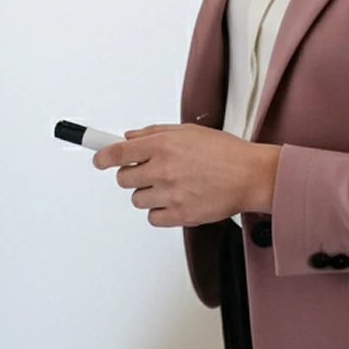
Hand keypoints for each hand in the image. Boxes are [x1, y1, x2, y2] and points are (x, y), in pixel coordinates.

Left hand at [93, 124, 281, 227]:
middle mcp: (164, 169)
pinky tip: (176, 200)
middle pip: (124, 179)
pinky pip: (153, 218)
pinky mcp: (180, 215)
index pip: (118, 152)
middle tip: (148, 171)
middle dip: (132, 174)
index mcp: (164, 144)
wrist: (251, 175)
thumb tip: (132, 138)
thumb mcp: (189, 131)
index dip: (102, 156)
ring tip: (170, 185)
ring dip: (148, 193)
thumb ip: (156, 133)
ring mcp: (170, 194)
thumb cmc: (226, 152)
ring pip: (137, 199)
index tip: (98, 159)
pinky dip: (160, 211)